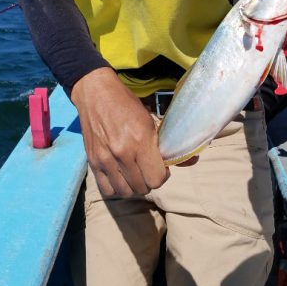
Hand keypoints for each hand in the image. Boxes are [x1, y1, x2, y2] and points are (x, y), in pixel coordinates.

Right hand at [71, 67, 169, 196]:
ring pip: (125, 192)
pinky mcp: (92, 162)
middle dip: (148, 180)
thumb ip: (167, 145)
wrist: (95, 93)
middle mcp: (123, 153)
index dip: (162, 175)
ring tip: (133, 174)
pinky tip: (119, 177)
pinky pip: (107, 189)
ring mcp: (105, 159)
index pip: (157, 179)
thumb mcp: (150, 120)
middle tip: (147, 169)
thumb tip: (194, 161)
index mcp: (141, 140)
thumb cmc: (126, 104)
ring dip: (133, 186)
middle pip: (142, 187)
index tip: (160, 167)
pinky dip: (116, 187)